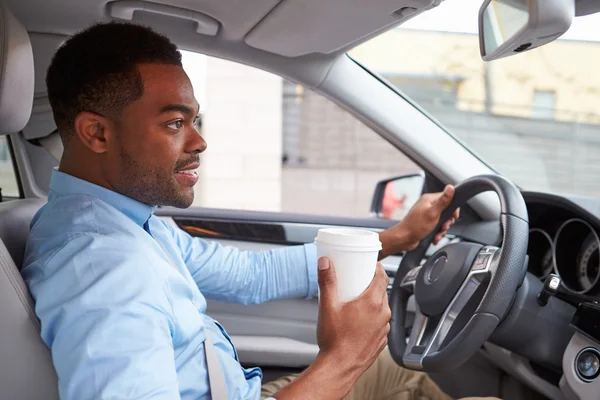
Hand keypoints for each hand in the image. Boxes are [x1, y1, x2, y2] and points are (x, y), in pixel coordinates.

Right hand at [273, 258, 390, 399]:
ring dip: (372, 301)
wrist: (339, 367)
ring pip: (381, 307)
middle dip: (371, 283)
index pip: (382, 276)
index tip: (369, 264)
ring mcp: (383, 328)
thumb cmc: (334, 340)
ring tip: (356, 301)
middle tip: (358, 281)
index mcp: (372, 302)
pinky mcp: (381, 340)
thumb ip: (327, 281)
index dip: (376, 268)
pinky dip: (372, 317)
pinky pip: (379, 322)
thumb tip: (325, 263)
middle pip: (382, 291)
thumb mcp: (327, 305)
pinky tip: (359, 320)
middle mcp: (382, 314)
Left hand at [379, 185, 458, 256]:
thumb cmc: (415, 226)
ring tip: (438, 234)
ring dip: (442, 230)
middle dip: (447, 222)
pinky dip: (437, 233)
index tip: (454, 216)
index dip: (453, 208)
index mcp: (429, 199)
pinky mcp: (426, 223)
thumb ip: (443, 201)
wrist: (404, 239)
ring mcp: (427, 215)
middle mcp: (428, 206)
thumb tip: (450, 187)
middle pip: (446, 211)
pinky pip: (437, 227)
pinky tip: (434, 237)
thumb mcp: (433, 213)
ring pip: (442, 221)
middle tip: (444, 226)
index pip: (447, 198)